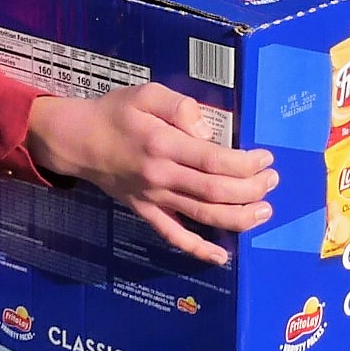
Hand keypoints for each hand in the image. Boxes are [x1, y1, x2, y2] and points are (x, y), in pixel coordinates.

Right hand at [24, 83, 273, 261]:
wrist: (76, 140)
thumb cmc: (115, 113)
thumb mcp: (146, 94)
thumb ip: (180, 107)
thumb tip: (206, 130)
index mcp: (163, 144)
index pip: (214, 160)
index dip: (245, 164)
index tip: (266, 159)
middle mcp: (161, 176)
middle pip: (214, 191)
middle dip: (251, 189)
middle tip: (272, 181)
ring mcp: (153, 199)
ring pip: (202, 215)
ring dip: (238, 217)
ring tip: (264, 211)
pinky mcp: (145, 212)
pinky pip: (173, 235)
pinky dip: (197, 249)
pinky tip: (221, 256)